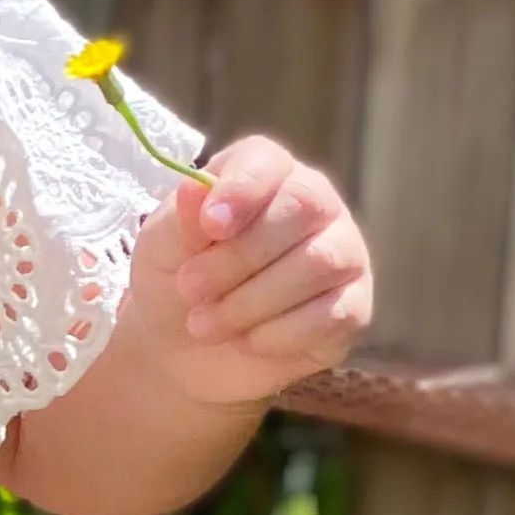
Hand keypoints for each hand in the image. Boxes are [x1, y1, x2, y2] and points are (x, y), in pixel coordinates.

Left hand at [143, 136, 372, 405]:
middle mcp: (316, 204)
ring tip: (204, 324)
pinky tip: (246, 341)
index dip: (242, 190)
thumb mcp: (161, 249)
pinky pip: (332, 314)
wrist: (185, 352)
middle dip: (239, 256)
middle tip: (189, 288)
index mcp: (266, 173)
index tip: (211, 226)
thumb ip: (180, 220)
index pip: (268, 162)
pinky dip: (278, 334)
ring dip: (252, 301)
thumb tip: (195, 190)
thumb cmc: (175, 281)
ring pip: (319, 263)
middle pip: (302, 208)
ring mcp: (343, 254)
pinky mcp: (353, 308)